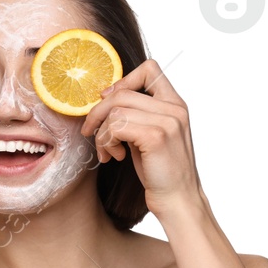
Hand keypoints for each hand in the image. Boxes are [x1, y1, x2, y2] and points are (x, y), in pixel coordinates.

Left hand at [80, 59, 203, 217]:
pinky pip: (115, 127)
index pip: (150, 69)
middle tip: (90, 132)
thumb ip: (136, 114)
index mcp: (175, 104)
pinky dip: (106, 142)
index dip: (122, 81)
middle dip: (97, 113)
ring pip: (114, 110)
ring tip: (108, 151)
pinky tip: (115, 157)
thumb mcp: (148, 134)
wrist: (177, 199)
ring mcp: (168, 121)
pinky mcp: (156, 137)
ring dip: (101, 133)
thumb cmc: (159, 170)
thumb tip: (105, 95)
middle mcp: (174, 108)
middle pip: (121, 92)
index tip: (108, 103)